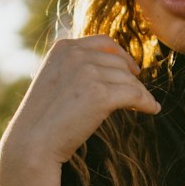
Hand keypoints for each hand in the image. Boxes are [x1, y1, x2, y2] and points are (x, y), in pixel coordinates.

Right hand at [0, 36, 160, 183]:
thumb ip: (75, 69)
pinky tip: (152, 109)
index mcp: (64, 48)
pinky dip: (147, 102)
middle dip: (131, 78)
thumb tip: (110, 70)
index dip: (122, 55)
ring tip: (146, 104)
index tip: (133, 69)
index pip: (103, 42)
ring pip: (129, 79)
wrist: (32, 143)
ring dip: (140, 93)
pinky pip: (135, 95)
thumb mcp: (55, 82)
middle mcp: (76, 55)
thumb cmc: (43, 120)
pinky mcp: (100, 95)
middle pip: (118, 62)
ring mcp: (88, 73)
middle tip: (138, 94)